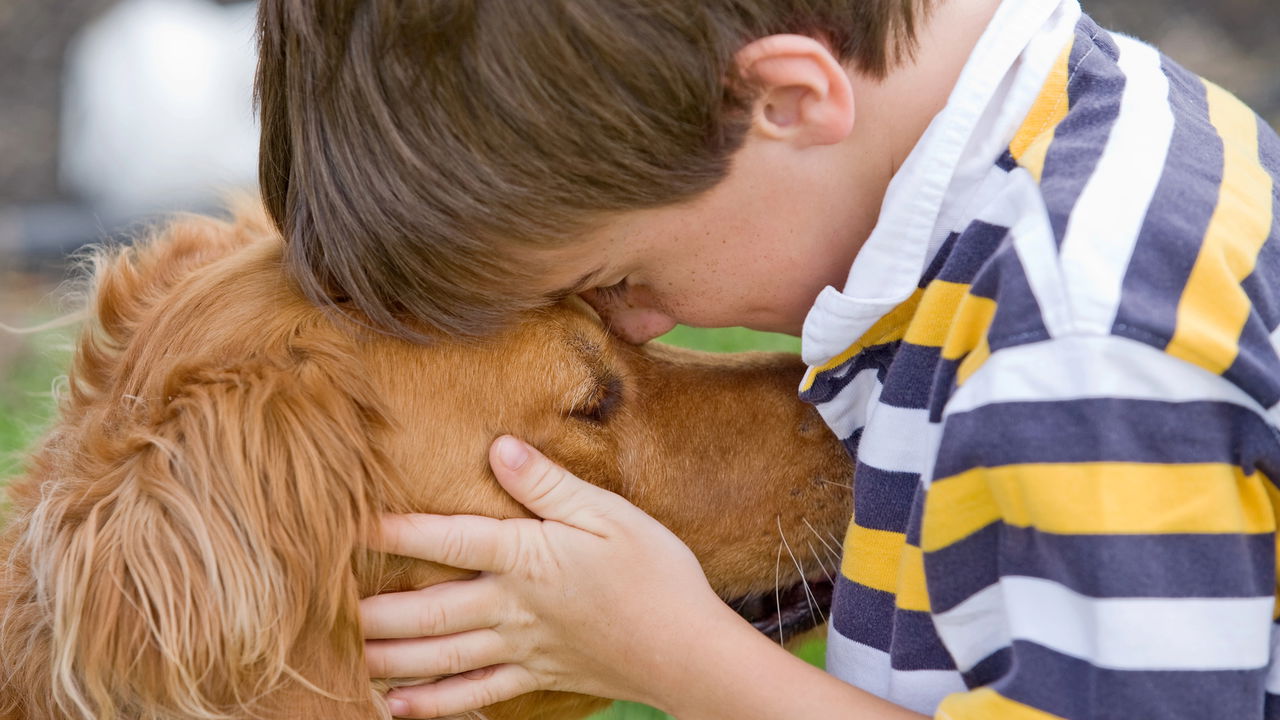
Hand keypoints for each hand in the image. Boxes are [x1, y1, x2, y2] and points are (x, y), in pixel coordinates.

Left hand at [361, 435, 740, 717]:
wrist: (689, 650)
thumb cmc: (656, 573)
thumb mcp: (608, 513)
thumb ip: (548, 484)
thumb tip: (498, 447)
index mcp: (527, 556)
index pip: (447, 538)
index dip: (394, 527)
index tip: (345, 520)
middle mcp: (512, 606)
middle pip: (427, 609)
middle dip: (372, 609)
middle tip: (321, 607)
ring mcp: (521, 647)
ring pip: (440, 656)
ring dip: (388, 658)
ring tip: (342, 656)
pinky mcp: (535, 675)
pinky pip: (474, 696)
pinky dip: (433, 705)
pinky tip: (396, 707)